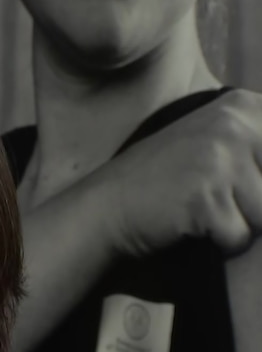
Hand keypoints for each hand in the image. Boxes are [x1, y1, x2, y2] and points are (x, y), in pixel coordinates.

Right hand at [99, 89, 261, 257]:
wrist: (106, 208)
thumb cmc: (163, 184)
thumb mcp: (216, 147)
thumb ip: (260, 150)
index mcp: (245, 107)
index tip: (248, 189)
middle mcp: (236, 124)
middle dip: (257, 207)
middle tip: (220, 204)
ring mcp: (220, 158)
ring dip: (240, 226)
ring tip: (205, 214)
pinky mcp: (206, 196)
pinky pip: (239, 237)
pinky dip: (219, 244)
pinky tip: (191, 227)